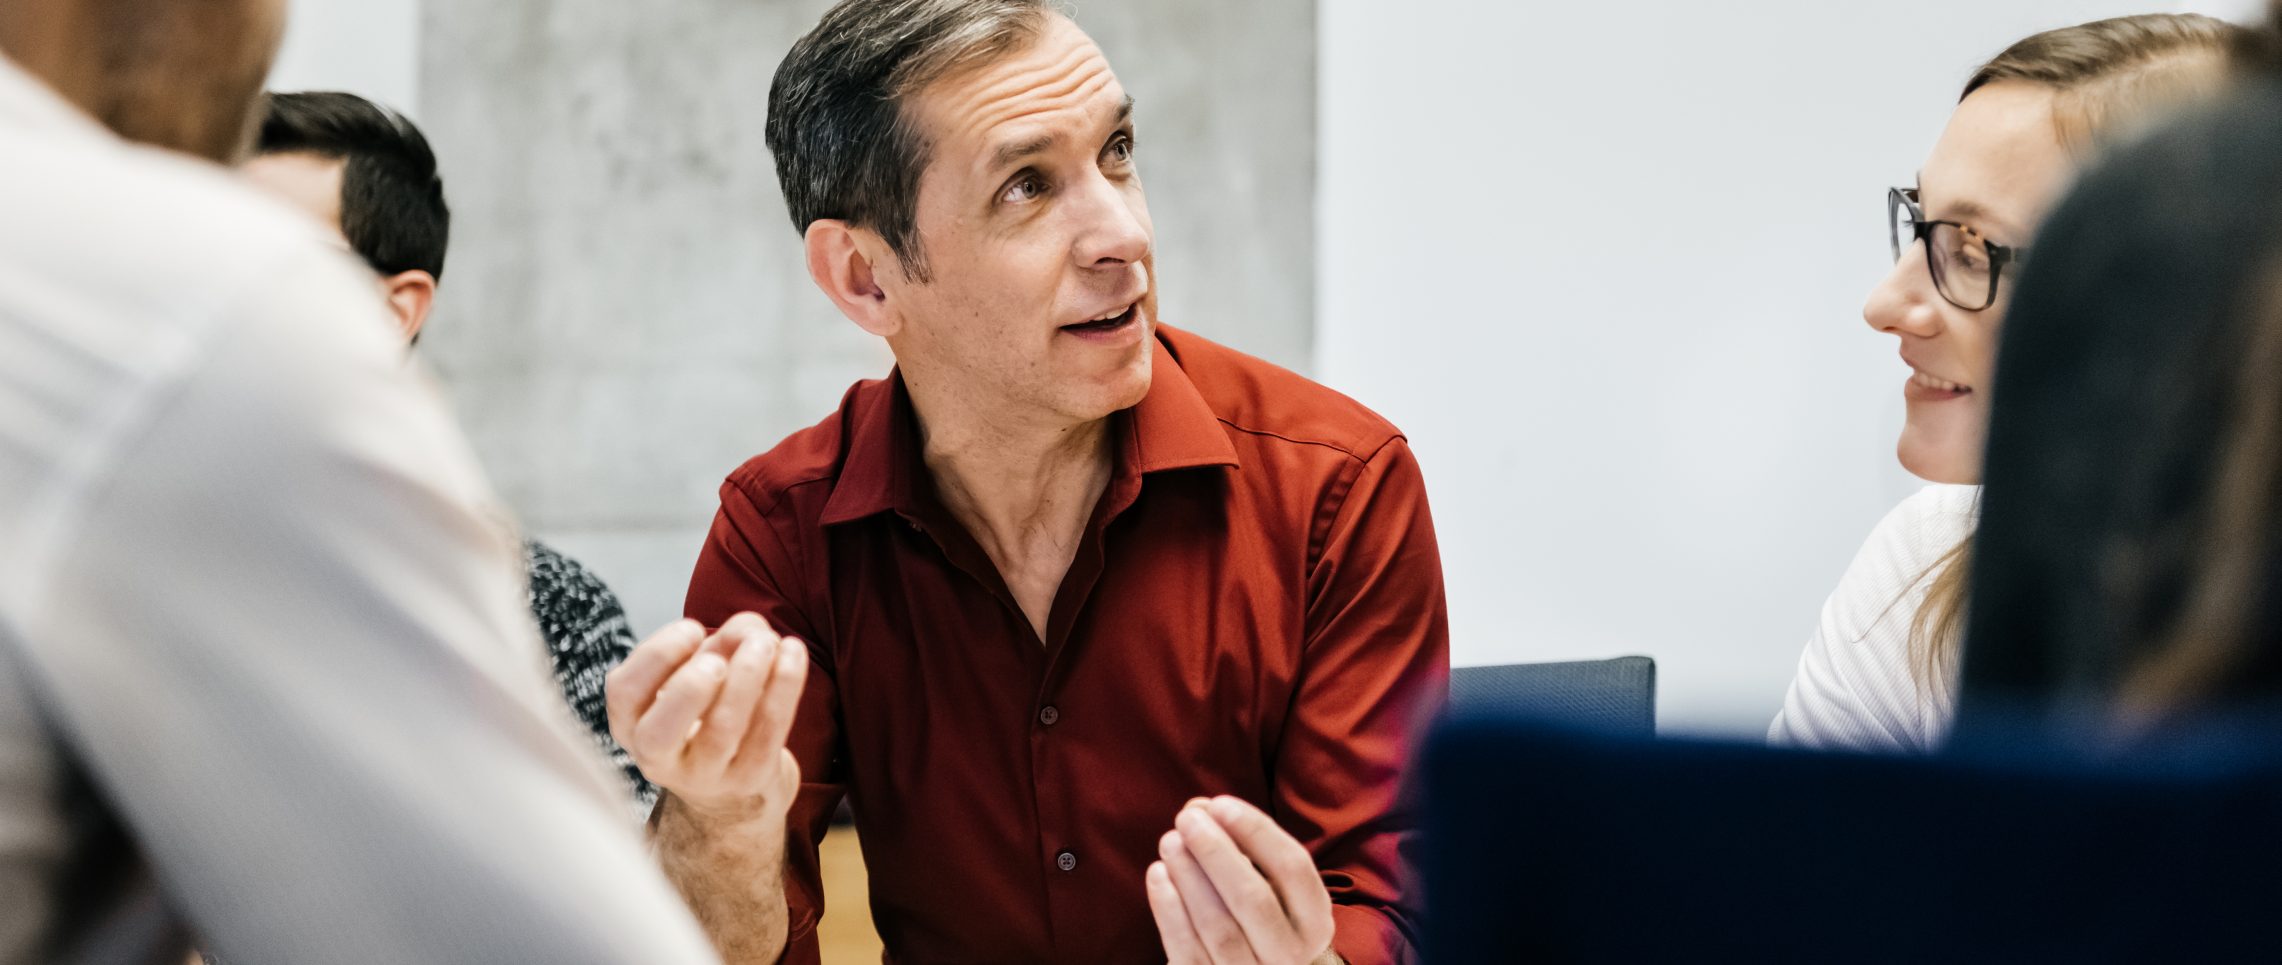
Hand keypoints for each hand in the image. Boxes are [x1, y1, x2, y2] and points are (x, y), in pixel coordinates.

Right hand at [605, 613, 807, 819]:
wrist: (736, 778)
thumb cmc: (710, 707)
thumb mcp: (702, 670)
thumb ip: (720, 641)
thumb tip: (748, 630)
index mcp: (632, 723)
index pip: (625, 693)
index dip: (658, 656)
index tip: (694, 629)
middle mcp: (657, 759)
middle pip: (659, 732)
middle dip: (690, 687)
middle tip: (718, 659)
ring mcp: (704, 777)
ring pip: (722, 730)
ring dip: (747, 676)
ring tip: (766, 642)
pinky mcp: (749, 779)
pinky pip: (768, 733)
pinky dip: (784, 687)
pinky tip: (794, 652)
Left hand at [1146, 796, 1338, 964]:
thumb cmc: (1260, 910)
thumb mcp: (1267, 880)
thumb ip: (1240, 841)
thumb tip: (1200, 809)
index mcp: (1315, 920)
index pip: (1293, 867)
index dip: (1256, 831)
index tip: (1220, 804)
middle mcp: (1291, 954)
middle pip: (1253, 900)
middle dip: (1216, 853)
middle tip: (1187, 819)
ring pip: (1219, 928)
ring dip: (1189, 878)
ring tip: (1170, 842)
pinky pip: (1188, 951)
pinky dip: (1169, 910)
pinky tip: (1158, 874)